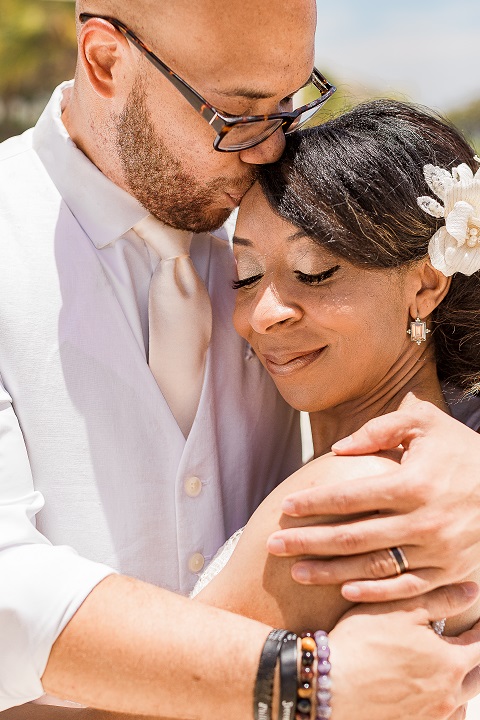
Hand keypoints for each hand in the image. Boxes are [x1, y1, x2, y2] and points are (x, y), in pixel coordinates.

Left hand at [267, 398, 479, 601]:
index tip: (286, 507)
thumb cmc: (460, 449)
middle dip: (308, 541)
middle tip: (273, 544)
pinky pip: (406, 590)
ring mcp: (438, 552)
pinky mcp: (450, 572)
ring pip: (374, 568)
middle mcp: (424, 522)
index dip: (314, 503)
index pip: (350, 497)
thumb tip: (337, 450)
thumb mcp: (424, 423)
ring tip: (295, 571)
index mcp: (413, 484)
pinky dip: (374, 593)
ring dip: (331, 572)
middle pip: (353, 537)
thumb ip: (379, 429)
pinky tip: (343, 591)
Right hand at [329, 582, 479, 719]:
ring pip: (461, 701)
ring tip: (452, 668)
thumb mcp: (401, 610)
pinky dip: (445, 705)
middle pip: (477, 677)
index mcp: (450, 663)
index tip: (477, 620)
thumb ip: (441, 599)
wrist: (330, 686)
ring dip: (461, 683)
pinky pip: (443, 718)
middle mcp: (448, 694)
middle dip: (475, 658)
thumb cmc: (362, 643)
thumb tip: (472, 591)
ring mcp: (431, 715)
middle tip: (469, 644)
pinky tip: (433, 694)